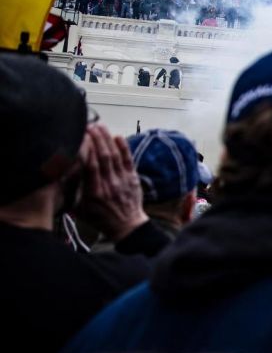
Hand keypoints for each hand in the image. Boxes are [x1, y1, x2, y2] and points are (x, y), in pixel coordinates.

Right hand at [75, 124, 147, 241]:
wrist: (126, 225)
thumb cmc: (100, 217)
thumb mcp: (79, 209)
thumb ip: (70, 193)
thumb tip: (57, 178)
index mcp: (94, 191)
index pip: (90, 166)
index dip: (86, 149)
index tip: (80, 137)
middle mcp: (109, 184)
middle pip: (103, 157)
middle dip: (96, 139)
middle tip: (89, 126)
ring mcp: (122, 180)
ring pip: (115, 156)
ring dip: (108, 139)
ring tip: (100, 127)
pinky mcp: (133, 178)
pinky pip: (128, 160)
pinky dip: (124, 147)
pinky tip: (118, 136)